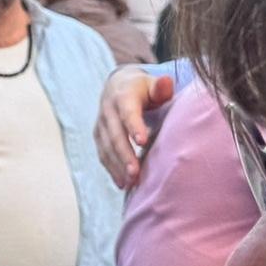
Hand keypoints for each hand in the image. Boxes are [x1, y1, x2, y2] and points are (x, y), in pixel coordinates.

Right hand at [93, 67, 175, 188]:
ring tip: (130, 182)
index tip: (142, 141)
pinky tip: (122, 183)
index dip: (134, 126)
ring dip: (117, 166)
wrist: (118, 86)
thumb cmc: (143, 89)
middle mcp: (108, 110)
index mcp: (123, 96)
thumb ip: (161, 87)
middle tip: (135, 173)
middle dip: (124, 155)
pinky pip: (102, 154)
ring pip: (106, 147)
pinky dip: (111, 169)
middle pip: (115, 135)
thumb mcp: (153, 85)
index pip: (128, 112)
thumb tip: (167, 82)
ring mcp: (101, 124)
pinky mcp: (98, 136)